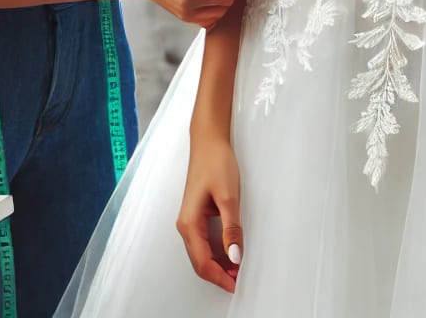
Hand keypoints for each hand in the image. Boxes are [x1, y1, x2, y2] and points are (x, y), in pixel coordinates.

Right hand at [178, 133, 242, 292]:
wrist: (208, 142)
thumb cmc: (216, 163)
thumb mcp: (228, 198)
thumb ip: (231, 229)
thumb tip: (235, 256)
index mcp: (189, 224)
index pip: (203, 262)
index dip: (220, 277)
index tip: (236, 284)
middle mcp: (185, 225)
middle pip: (199, 262)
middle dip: (218, 275)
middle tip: (240, 282)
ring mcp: (190, 221)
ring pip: (201, 254)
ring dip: (218, 266)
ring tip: (238, 271)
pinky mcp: (196, 216)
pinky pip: (204, 243)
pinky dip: (216, 254)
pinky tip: (230, 254)